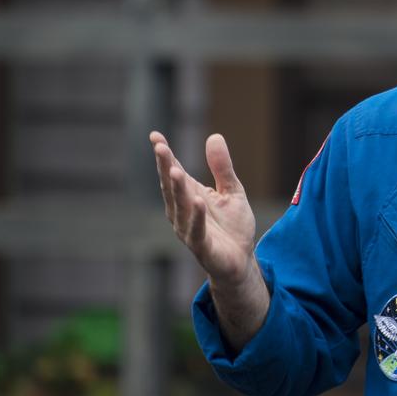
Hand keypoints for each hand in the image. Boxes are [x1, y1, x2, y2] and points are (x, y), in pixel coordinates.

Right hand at [150, 131, 256, 286]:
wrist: (241, 260)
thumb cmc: (232, 226)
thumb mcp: (232, 191)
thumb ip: (222, 167)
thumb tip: (214, 136)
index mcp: (189, 195)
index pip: (173, 171)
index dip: (164, 155)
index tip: (155, 135)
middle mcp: (183, 211)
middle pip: (172, 186)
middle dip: (165, 167)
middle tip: (160, 147)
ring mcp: (189, 229)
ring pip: (180, 207)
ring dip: (177, 189)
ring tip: (175, 170)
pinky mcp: (202, 246)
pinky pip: (196, 230)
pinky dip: (196, 217)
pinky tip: (197, 201)